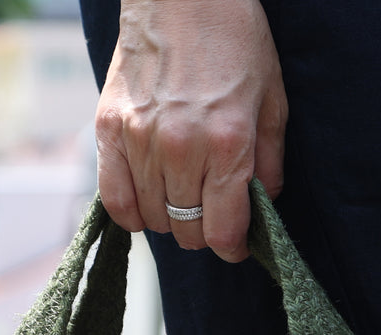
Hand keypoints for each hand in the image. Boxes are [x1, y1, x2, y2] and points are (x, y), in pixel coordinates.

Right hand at [94, 0, 287, 261]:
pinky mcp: (109, 128)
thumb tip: (261, 207)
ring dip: (170, 218)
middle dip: (203, 230)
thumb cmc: (235, 41)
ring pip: (154, 219)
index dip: (232, 248)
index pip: (222, 232)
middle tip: (210, 210)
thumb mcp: (272, 101)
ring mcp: (140, 139)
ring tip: (181, 194)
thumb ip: (269, 164)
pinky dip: (132, 213)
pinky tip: (146, 202)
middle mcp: (182, 148)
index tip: (235, 243)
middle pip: (187, 231)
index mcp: (228, 144)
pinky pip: (114, 201)